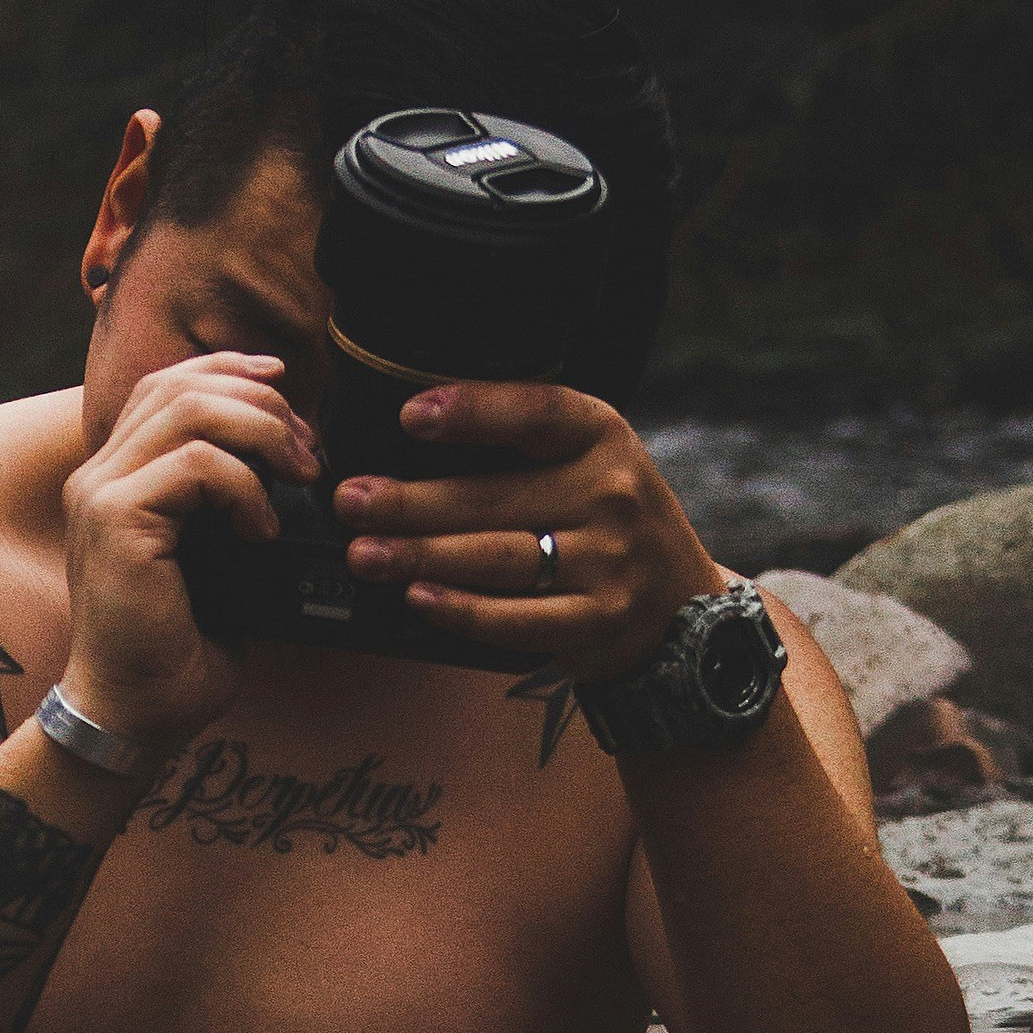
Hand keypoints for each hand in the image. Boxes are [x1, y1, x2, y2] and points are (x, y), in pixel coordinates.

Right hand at [60, 352, 313, 758]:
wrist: (133, 715)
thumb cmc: (174, 655)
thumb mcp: (211, 563)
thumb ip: (225, 505)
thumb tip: (291, 463)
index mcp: (116, 478)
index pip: (167, 385)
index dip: (230, 370)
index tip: (286, 389)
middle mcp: (98, 475)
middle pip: (181, 384)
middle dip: (260, 404)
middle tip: (308, 453)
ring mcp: (100, 494)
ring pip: (189, 410)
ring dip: (260, 435)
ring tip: (298, 479)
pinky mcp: (114, 520)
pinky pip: (193, 465)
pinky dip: (243, 487)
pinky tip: (262, 530)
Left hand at [334, 386, 724, 685]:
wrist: (681, 606)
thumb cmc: (609, 522)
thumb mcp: (590, 460)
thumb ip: (524, 447)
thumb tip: (412, 437)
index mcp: (603, 436)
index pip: (535, 412)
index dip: (472, 412)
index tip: (409, 416)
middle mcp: (611, 493)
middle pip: (494, 497)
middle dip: (411, 502)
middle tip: (350, 502)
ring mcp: (608, 562)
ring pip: (497, 559)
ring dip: (421, 557)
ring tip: (365, 554)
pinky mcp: (597, 621)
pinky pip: (515, 618)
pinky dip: (460, 609)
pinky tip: (417, 597)